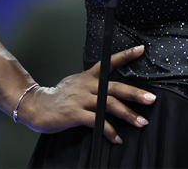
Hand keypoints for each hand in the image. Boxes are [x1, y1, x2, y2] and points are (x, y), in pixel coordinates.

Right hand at [16, 45, 153, 143]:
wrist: (37, 106)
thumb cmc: (58, 97)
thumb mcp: (75, 84)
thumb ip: (92, 84)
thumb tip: (110, 89)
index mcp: (87, 77)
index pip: (108, 62)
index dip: (125, 56)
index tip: (141, 50)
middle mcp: (86, 86)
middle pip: (114, 87)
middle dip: (134, 93)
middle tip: (150, 98)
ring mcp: (81, 100)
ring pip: (109, 105)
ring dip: (127, 114)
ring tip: (141, 122)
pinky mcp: (76, 114)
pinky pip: (97, 122)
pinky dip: (109, 131)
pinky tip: (116, 137)